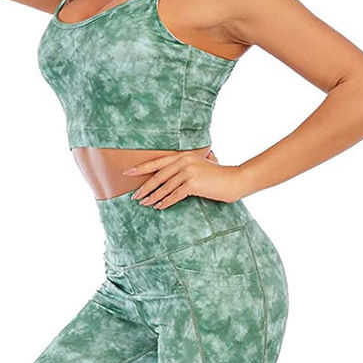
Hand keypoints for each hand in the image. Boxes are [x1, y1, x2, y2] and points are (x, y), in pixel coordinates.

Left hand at [122, 148, 247, 208]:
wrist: (235, 180)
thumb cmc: (219, 176)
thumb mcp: (202, 165)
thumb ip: (189, 165)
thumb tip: (176, 173)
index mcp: (184, 155)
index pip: (158, 162)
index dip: (141, 168)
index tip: (128, 173)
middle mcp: (184, 161)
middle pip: (158, 176)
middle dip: (144, 187)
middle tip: (134, 196)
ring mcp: (188, 172)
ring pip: (164, 187)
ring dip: (153, 197)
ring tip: (144, 204)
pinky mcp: (193, 184)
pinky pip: (174, 195)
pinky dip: (165, 202)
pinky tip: (159, 207)